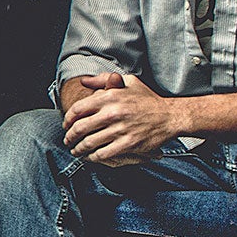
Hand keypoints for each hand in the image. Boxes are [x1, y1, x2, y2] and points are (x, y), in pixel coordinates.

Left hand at [60, 74, 182, 165]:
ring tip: (75, 151)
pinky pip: (103, 154)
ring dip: (78, 149)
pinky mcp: (128, 144)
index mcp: (110, 97)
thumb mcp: (128, 82)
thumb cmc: (147, 99)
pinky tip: (90, 157)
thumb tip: (83, 81)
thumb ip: (103, 79)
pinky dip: (93, 157)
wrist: (170, 116)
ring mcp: (120, 130)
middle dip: (69, 137)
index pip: (78, 109)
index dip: (68, 119)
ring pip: (89, 143)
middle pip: (80, 128)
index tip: (66, 125)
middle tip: (67, 141)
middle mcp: (113, 113)